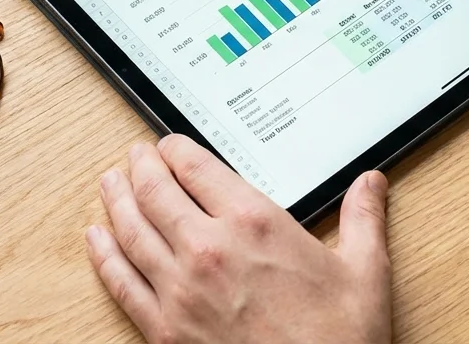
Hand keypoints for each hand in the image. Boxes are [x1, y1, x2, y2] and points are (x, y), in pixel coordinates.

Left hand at [85, 135, 392, 343]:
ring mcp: (181, 291)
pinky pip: (122, 282)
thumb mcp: (364, 272)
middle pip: (155, 192)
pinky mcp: (166, 330)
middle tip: (135, 156)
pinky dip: (105, 256)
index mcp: (254, 223)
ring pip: (131, 230)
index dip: (175, 149)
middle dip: (140, 167)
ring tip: (110, 183)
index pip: (196, 167)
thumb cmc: (340, 340)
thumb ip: (362, 219)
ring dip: (116, 201)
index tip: (169, 145)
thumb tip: (371, 184)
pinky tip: (98, 240)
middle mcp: (209, 249)